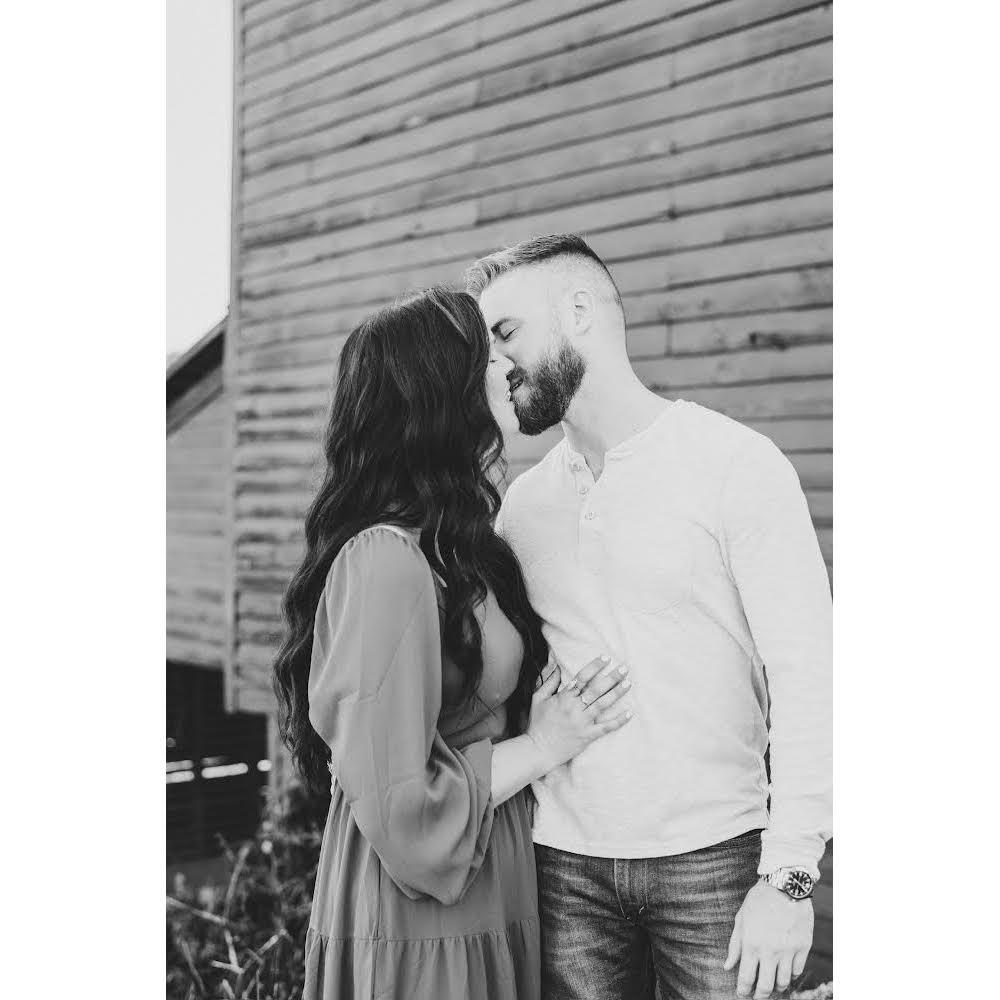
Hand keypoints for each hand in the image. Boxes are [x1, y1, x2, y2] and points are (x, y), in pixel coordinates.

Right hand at [527, 654, 631, 770]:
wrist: (538, 749)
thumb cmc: (537, 724)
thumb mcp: (538, 699)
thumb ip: (549, 682)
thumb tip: (557, 665)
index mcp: (563, 697)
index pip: (582, 678)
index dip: (595, 666)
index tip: (606, 658)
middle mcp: (574, 708)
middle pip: (596, 689)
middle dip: (611, 677)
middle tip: (624, 668)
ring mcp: (582, 722)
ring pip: (603, 705)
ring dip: (616, 693)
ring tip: (628, 683)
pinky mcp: (588, 736)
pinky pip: (606, 727)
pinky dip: (619, 721)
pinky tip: (630, 713)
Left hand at [724, 881, 813, 997]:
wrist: (785, 885)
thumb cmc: (759, 900)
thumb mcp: (741, 919)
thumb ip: (734, 945)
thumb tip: (727, 966)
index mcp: (752, 944)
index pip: (746, 978)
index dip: (743, 991)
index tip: (742, 994)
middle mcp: (770, 951)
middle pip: (766, 987)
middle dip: (760, 995)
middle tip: (757, 996)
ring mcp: (789, 951)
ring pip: (784, 982)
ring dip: (777, 987)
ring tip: (772, 985)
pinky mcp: (804, 947)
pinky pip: (798, 970)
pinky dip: (791, 974)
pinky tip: (786, 971)